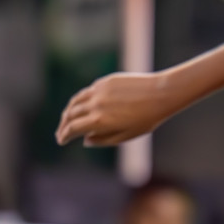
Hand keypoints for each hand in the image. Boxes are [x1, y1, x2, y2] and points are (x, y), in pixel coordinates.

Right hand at [56, 72, 178, 146]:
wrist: (163, 93)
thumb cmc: (149, 118)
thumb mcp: (128, 135)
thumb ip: (104, 139)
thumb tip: (85, 140)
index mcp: (100, 121)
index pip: (72, 129)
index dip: (64, 136)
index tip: (61, 141)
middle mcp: (96, 105)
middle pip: (70, 115)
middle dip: (63, 126)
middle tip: (61, 133)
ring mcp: (99, 91)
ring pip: (75, 102)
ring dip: (68, 112)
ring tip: (66, 119)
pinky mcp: (105, 82)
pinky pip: (86, 92)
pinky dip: (79, 100)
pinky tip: (80, 105)